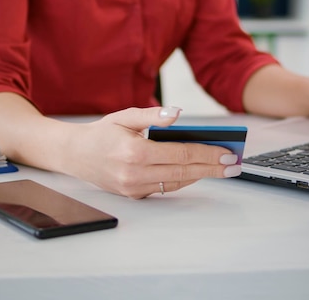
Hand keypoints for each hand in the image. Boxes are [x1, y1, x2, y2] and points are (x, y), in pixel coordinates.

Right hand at [63, 107, 241, 198]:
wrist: (74, 155)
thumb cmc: (101, 133)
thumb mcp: (125, 116)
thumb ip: (153, 116)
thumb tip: (178, 114)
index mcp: (135, 151)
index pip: (181, 154)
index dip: (207, 153)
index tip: (227, 152)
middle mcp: (135, 173)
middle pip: (184, 172)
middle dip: (213, 168)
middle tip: (234, 165)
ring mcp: (134, 187)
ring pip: (177, 183)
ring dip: (201, 175)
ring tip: (222, 168)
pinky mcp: (133, 194)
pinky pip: (165, 188)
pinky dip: (183, 179)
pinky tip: (197, 172)